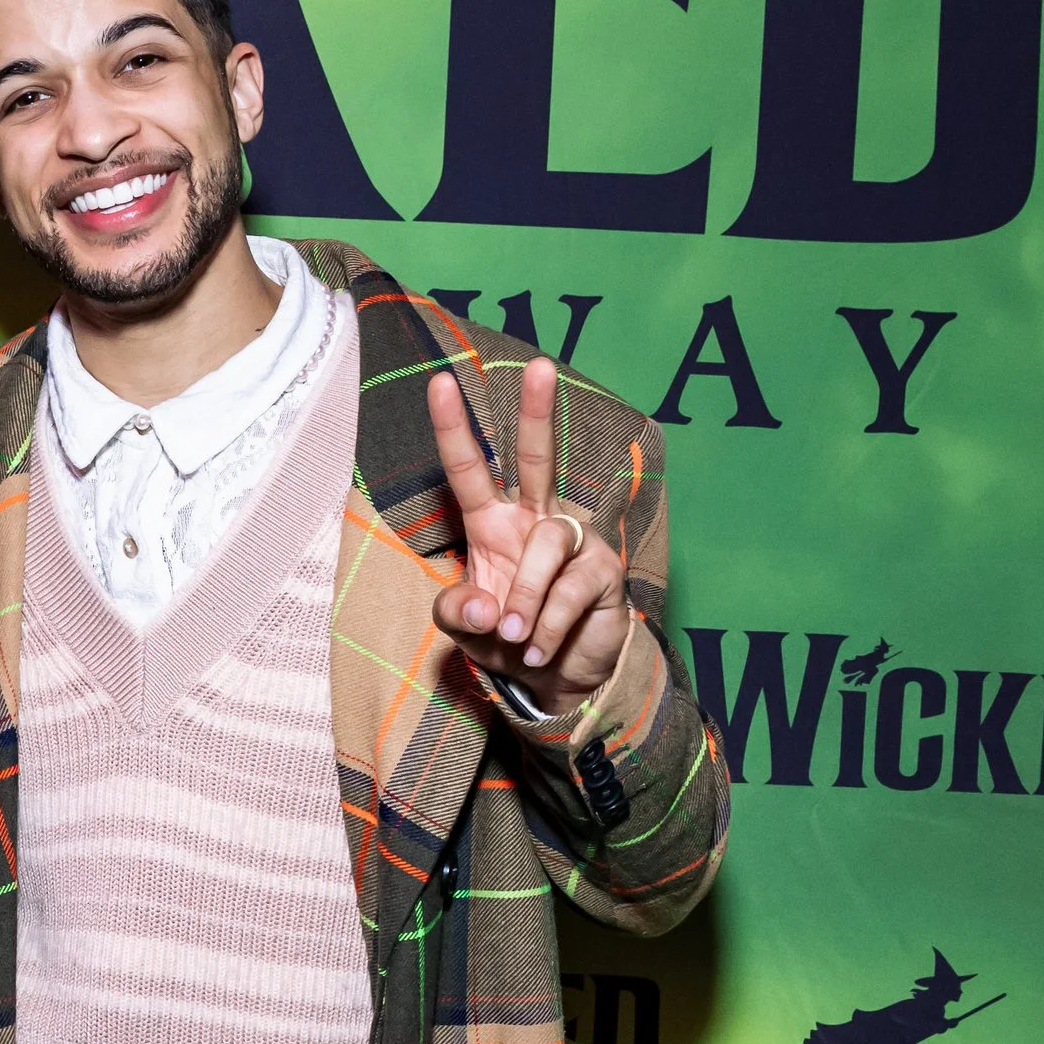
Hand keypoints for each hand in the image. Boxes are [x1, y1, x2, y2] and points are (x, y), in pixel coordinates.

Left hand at [425, 357, 629, 715]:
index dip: (454, 429)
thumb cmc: (505, 639)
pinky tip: (538, 650)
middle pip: (538, 458)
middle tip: (540, 365)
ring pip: (547, 544)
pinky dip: (547, 627)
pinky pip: (569, 590)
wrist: (556, 677)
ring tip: (515, 637)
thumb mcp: (464, 630)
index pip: (470, 470)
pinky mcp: (603, 572)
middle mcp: (534, 521)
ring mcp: (573, 542)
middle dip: (537, 412)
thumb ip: (457, 614)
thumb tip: (485, 608)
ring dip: (526, 598)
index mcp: (493, 523)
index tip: (440, 382)